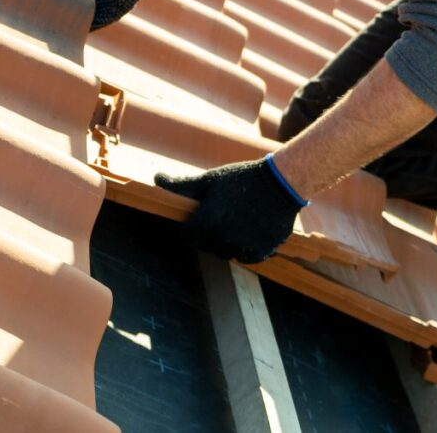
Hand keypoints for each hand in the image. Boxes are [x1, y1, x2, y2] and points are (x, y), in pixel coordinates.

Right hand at [39, 0, 160, 29]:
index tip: (44, 4)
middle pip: (78, 7)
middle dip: (67, 13)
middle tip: (47, 22)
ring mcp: (108, 1)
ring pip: (90, 16)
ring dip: (78, 23)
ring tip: (58, 31)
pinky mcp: (119, 9)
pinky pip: (103, 21)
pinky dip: (92, 26)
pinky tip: (78, 32)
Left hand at [155, 156, 306, 263]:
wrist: (280, 183)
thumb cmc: (241, 178)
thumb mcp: (210, 179)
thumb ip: (181, 185)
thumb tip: (156, 178)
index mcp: (206, 221)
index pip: (189, 237)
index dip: (193, 228)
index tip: (202, 218)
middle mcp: (223, 237)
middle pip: (208, 246)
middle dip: (211, 235)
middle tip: (224, 217)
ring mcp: (243, 246)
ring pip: (227, 254)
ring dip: (229, 243)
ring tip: (239, 223)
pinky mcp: (261, 251)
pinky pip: (247, 258)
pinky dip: (247, 249)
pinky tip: (251, 231)